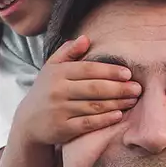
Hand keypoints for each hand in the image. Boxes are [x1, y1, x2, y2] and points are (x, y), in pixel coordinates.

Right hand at [16, 35, 140, 146]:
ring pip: (94, 106)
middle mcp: (57, 91)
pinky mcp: (62, 128)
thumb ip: (68, 52)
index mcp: (57, 73)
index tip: (128, 73)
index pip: (88, 69)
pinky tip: (118, 115)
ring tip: (132, 100)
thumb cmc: (45, 91)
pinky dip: (105, 119)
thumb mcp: (51, 69)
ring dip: (117, 103)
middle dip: (119, 88)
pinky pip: (88, 123)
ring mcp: (59, 110)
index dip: (110, 71)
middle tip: (137, 88)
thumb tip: (86, 38)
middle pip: (94, 88)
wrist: (28, 122)